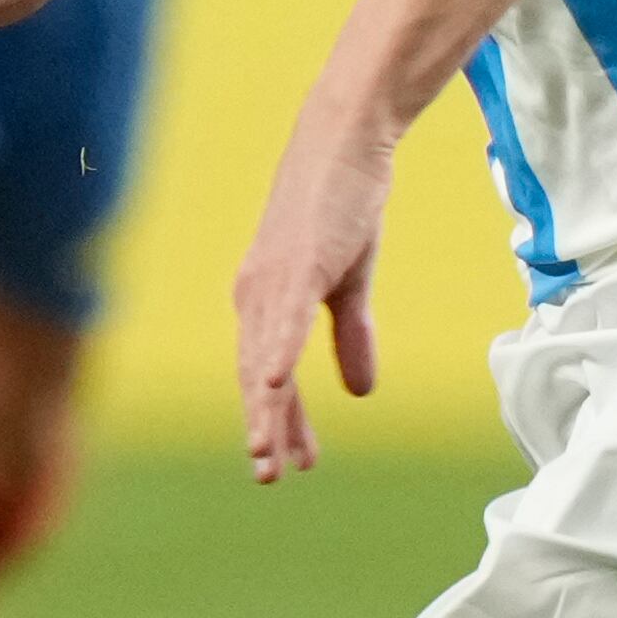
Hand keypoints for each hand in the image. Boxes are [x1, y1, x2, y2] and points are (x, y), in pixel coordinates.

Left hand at [234, 97, 391, 482]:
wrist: (346, 141)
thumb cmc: (343, 202)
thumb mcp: (350, 281)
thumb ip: (351, 336)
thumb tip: (360, 394)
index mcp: (266, 301)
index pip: (268, 374)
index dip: (281, 421)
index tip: (295, 463)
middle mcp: (257, 295)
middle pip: (256, 376)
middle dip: (265, 429)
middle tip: (269, 476)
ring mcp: (271, 281)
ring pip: (264, 359)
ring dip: (264, 410)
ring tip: (263, 455)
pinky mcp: (294, 264)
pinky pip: (283, 321)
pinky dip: (275, 356)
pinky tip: (268, 388)